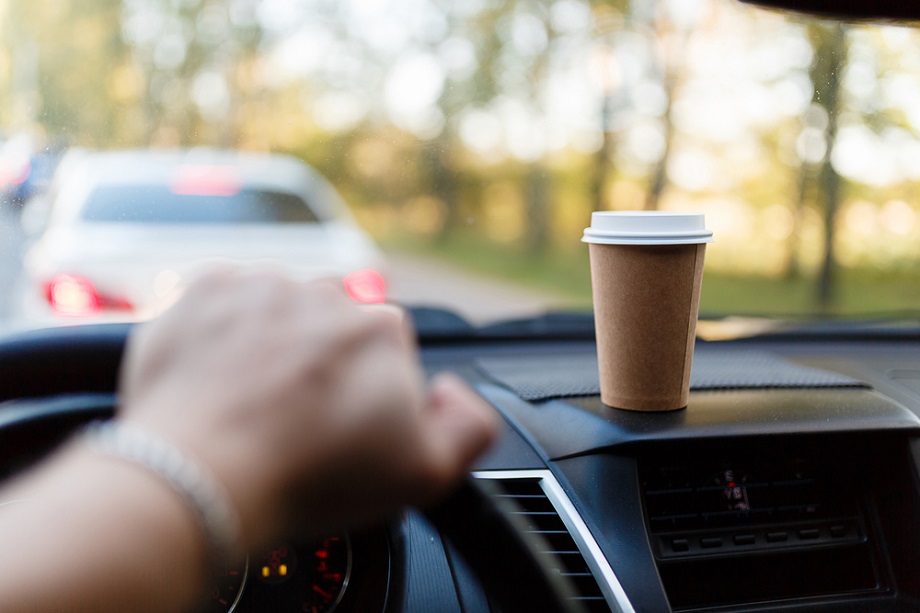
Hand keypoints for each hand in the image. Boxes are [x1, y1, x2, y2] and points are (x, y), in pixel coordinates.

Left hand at [118, 269, 496, 549]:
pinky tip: (222, 374)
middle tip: (298, 417)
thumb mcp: (425, 474)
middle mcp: (326, 294)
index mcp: (382, 329)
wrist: (201, 477)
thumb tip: (452, 392)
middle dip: (323, 363)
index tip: (342, 424)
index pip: (388, 349)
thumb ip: (469, 425)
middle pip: (333, 324)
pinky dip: (225, 330)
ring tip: (254, 399)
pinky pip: (227, 299)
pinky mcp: (205, 290)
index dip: (368, 391)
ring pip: (280, 309)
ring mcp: (263, 287)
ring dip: (274, 342)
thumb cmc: (307, 477)